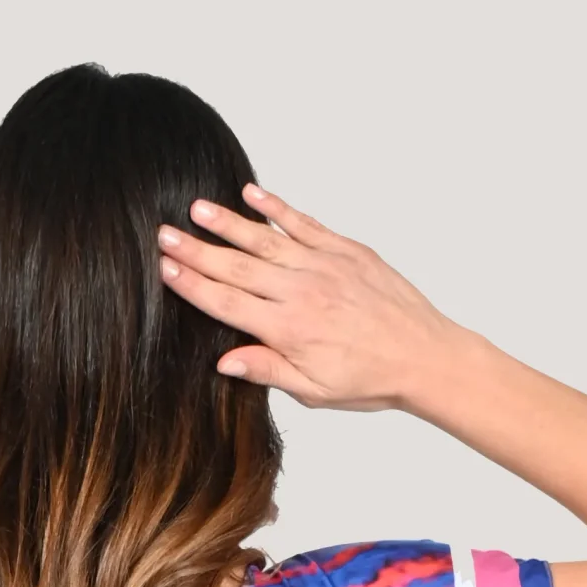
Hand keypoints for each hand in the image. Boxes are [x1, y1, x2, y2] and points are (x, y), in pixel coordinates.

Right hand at [158, 184, 458, 411]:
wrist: (423, 355)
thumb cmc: (370, 380)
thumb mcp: (315, 391)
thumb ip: (269, 371)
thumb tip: (225, 361)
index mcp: (289, 331)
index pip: (228, 305)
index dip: (194, 286)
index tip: (165, 270)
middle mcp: (302, 293)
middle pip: (237, 269)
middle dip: (197, 251)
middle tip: (164, 234)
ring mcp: (323, 266)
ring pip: (265, 240)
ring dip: (228, 224)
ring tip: (196, 209)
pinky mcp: (344, 250)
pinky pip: (304, 223)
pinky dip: (277, 208)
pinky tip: (252, 195)